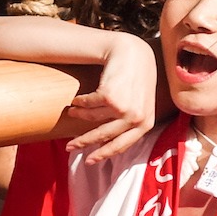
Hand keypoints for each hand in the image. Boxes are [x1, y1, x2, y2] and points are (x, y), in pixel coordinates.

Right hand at [68, 33, 157, 162]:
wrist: (134, 54)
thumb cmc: (136, 79)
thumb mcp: (140, 103)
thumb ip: (129, 122)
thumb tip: (103, 143)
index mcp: (146, 123)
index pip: (121, 145)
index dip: (103, 155)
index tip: (88, 161)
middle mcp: (136, 118)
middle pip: (104, 136)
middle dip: (84, 142)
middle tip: (70, 147)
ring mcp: (123, 108)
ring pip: (92, 118)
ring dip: (79, 115)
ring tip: (72, 111)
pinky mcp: (109, 96)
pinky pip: (87, 104)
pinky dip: (80, 102)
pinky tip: (77, 99)